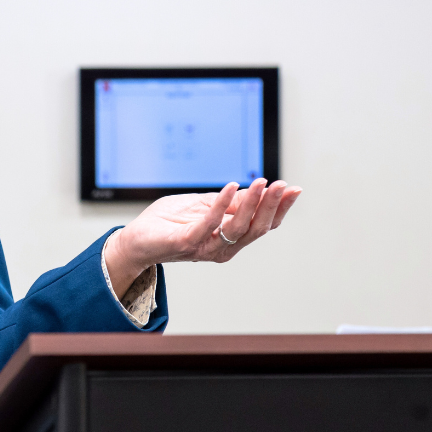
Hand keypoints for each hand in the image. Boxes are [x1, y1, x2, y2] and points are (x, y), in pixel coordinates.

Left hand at [102, 179, 302, 295]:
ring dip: (252, 203)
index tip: (294, 189)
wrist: (136, 240)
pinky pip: (208, 224)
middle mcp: (222, 247)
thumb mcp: (205, 206)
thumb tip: (259, 189)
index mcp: (230, 238)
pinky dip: (221, 205)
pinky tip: (230, 187)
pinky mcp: (185, 242)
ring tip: (261, 183)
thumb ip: (230, 202)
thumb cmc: (170, 223)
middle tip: (282, 184)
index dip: (280, 208)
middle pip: (257, 228)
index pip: (263, 225)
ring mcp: (205, 247)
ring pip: (238, 227)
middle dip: (272, 205)